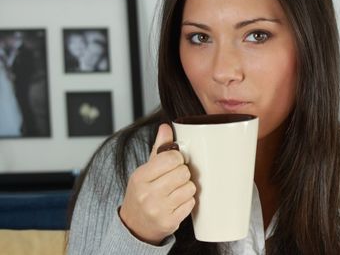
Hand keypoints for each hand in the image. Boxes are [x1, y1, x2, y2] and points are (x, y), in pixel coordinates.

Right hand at [119, 124, 195, 244]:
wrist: (134, 226)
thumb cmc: (143, 193)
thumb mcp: (145, 170)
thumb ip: (158, 148)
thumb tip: (166, 127)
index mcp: (140, 177)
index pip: (171, 158)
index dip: (177, 158)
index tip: (174, 162)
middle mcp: (147, 194)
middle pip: (183, 173)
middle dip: (183, 174)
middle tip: (175, 178)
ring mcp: (158, 210)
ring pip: (190, 188)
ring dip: (187, 188)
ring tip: (176, 191)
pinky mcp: (169, 222)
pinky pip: (191, 203)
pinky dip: (187, 202)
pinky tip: (177, 203)